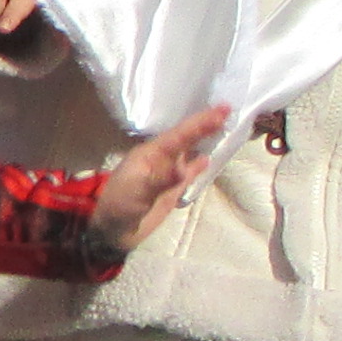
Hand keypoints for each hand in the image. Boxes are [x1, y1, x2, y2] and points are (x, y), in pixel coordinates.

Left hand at [89, 106, 231, 250]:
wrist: (113, 231)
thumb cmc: (119, 206)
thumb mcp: (135, 191)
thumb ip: (159, 179)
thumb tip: (182, 169)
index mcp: (150, 153)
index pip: (179, 134)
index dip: (200, 122)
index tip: (221, 110)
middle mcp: (161, 159)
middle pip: (186, 138)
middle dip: (205, 124)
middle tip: (228, 109)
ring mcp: (167, 174)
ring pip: (190, 151)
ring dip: (205, 139)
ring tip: (224, 126)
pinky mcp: (172, 189)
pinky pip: (190, 172)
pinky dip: (200, 164)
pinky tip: (210, 156)